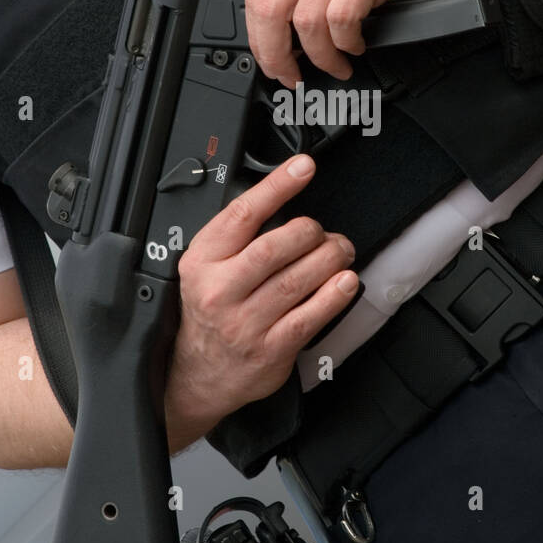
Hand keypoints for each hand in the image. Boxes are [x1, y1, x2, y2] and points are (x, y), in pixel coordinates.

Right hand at [164, 153, 357, 450]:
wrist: (197, 374)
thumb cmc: (208, 313)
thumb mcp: (205, 267)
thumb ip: (237, 237)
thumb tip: (284, 197)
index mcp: (203, 261)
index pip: (242, 214)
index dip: (277, 186)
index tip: (303, 168)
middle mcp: (221, 291)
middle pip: (276, 246)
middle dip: (311, 231)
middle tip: (324, 233)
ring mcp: (246, 322)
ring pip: (298, 279)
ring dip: (330, 258)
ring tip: (340, 252)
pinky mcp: (271, 349)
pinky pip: (311, 315)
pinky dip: (334, 295)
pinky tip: (345, 282)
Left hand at [244, 0, 505, 85]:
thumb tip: (275, 41)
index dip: (259, 41)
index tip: (272, 63)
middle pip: (271, 10)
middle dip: (279, 55)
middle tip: (293, 75)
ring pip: (307, 21)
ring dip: (321, 55)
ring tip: (336, 63)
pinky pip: (341, 19)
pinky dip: (346, 44)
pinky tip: (355, 46)